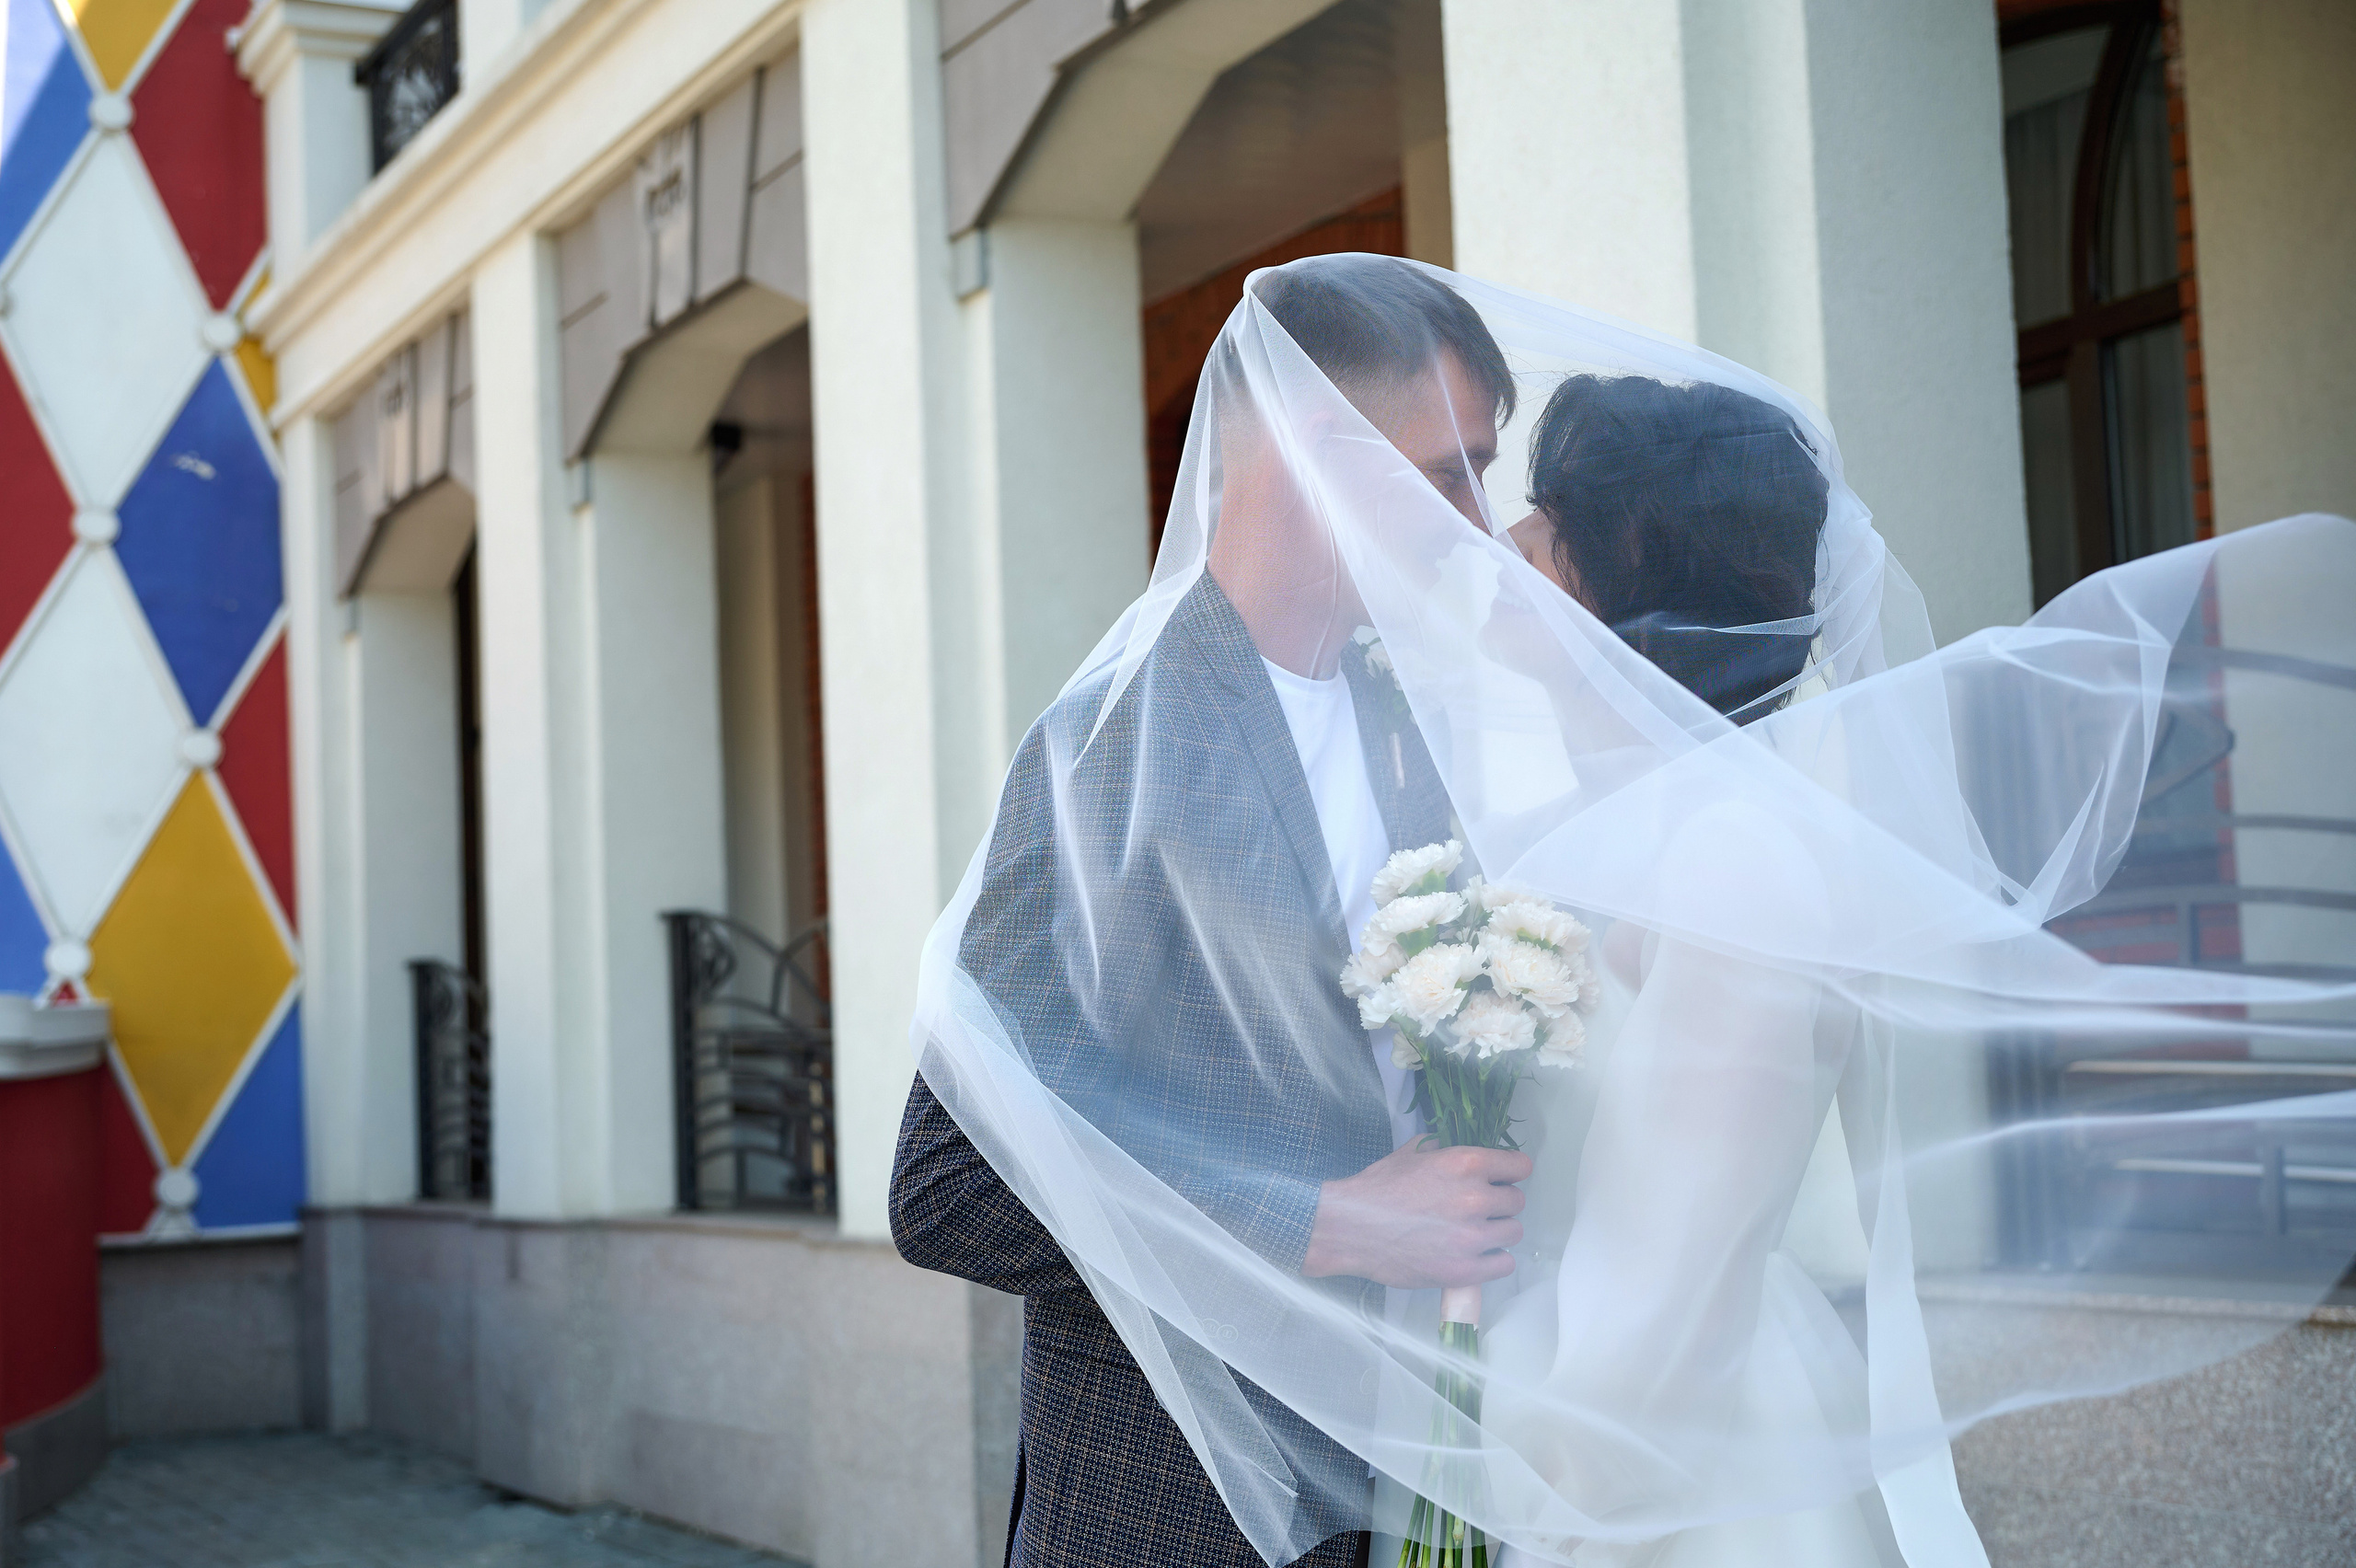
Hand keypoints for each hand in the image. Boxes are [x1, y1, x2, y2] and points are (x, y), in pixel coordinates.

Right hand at [1302, 1138, 1531, 1287]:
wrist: (1350, 1228)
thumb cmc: (1378, 1188)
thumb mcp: (1411, 1153)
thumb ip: (1445, 1148)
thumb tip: (1465, 1149)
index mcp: (1465, 1163)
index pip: (1520, 1166)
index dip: (1510, 1172)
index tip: (1502, 1178)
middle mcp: (1475, 1198)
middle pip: (1517, 1201)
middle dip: (1499, 1202)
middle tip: (1478, 1208)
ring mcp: (1472, 1237)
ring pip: (1513, 1232)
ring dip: (1497, 1231)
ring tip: (1474, 1232)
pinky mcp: (1464, 1271)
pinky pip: (1504, 1263)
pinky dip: (1493, 1259)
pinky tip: (1475, 1254)